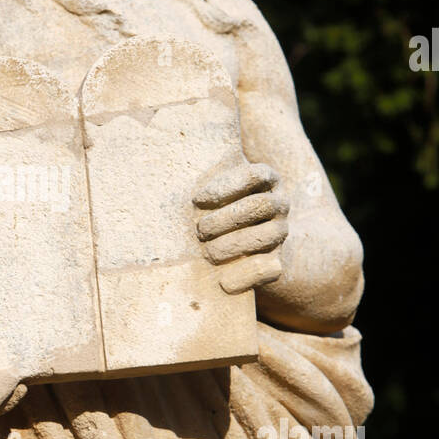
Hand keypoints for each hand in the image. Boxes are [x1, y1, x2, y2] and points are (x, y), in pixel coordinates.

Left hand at [192, 160, 288, 294]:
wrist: (249, 245)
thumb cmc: (217, 209)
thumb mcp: (213, 190)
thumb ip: (201, 178)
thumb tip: (158, 156)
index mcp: (266, 179)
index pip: (255, 175)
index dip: (227, 185)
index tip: (197, 199)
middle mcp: (278, 203)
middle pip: (260, 206)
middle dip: (228, 218)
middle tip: (199, 230)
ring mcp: (280, 233)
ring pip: (269, 236)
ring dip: (235, 244)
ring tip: (208, 253)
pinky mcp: (278, 262)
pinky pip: (271, 268)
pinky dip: (247, 275)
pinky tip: (224, 282)